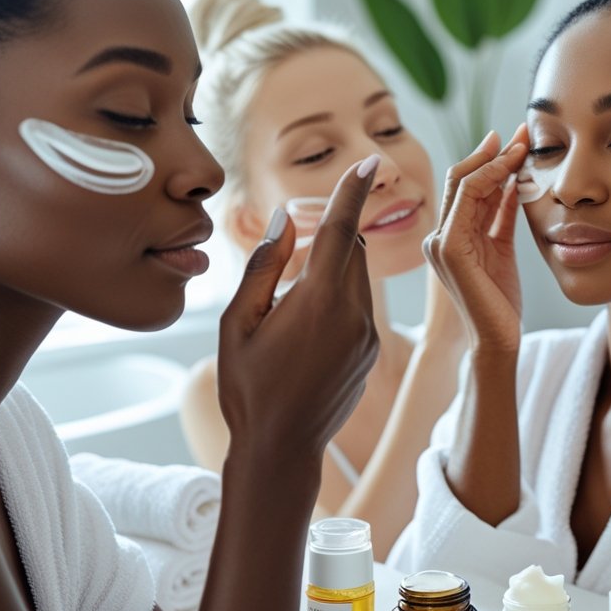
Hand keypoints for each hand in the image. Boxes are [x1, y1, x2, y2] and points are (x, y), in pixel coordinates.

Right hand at [216, 157, 379, 463]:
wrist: (282, 448)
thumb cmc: (248, 388)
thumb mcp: (237, 325)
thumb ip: (263, 267)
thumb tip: (283, 223)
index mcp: (319, 301)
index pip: (340, 230)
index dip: (353, 191)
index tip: (370, 162)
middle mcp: (354, 313)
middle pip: (351, 249)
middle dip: (330, 235)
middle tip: (296, 247)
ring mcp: (368, 334)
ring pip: (358, 278)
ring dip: (332, 269)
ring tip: (293, 303)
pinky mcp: (373, 351)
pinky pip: (360, 306)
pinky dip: (338, 298)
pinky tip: (305, 332)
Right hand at [423, 127, 528, 351]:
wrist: (498, 339)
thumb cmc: (500, 301)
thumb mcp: (503, 246)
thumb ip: (502, 213)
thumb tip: (513, 179)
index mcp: (450, 236)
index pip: (466, 186)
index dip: (491, 160)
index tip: (517, 141)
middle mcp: (439, 235)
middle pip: (462, 178)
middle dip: (493, 151)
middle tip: (521, 133)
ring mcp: (440, 240)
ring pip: (465, 182)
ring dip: (496, 159)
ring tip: (523, 143)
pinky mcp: (449, 247)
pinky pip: (470, 197)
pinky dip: (492, 176)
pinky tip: (514, 166)